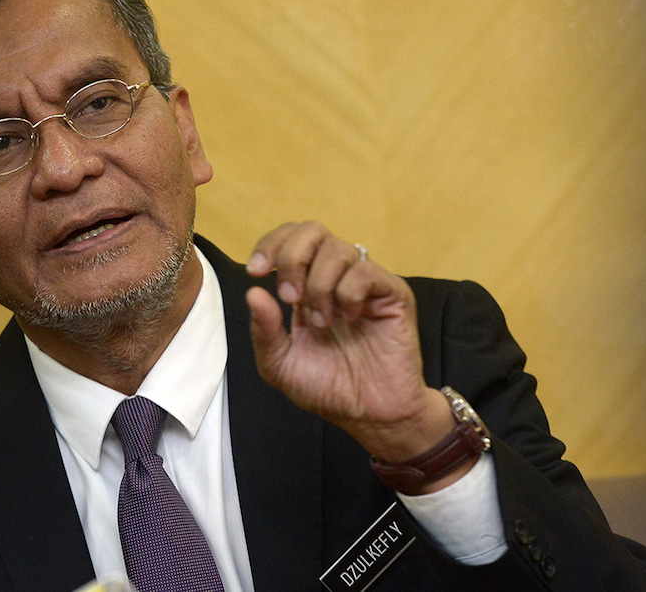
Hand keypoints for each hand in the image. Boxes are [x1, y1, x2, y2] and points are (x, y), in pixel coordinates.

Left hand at [245, 222, 452, 462]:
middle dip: (292, 257)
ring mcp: (365, 283)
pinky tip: (347, 318)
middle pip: (312, 230)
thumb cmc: (327, 389)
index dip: (270, 245)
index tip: (256, 271)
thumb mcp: (279, 364)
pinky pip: (365, 271)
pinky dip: (347, 293)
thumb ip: (263, 330)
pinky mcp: (392, 294)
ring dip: (319, 285)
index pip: (289, 239)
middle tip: (290, 297)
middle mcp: (335, 277)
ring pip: (338, 249)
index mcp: (305, 286)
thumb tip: (253, 291)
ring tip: (321, 322)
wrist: (369, 415)